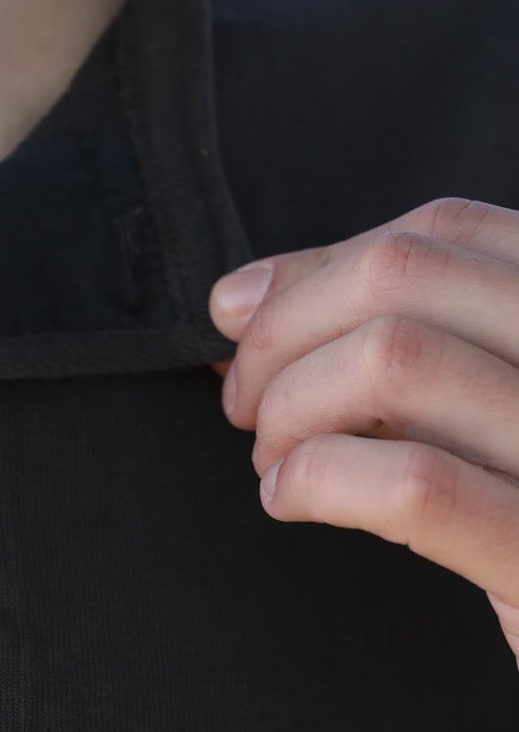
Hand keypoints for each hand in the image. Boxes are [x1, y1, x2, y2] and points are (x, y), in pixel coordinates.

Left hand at [207, 196, 518, 668]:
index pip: (446, 233)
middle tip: (244, 403)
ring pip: (396, 359)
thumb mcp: (491, 411)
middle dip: (284, 332)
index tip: (245, 318)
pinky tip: (291, 499)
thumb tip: (240, 299)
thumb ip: (397, 343)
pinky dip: (315, 478)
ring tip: (273, 458)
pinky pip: (411, 485)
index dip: (319, 268)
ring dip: (293, 403)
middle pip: (403, 278)